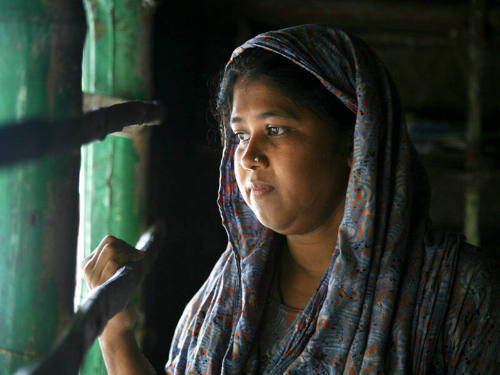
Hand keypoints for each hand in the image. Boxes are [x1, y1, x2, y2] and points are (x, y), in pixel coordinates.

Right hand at [81, 235, 155, 373]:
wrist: (118, 323)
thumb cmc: (123, 296)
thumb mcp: (123, 272)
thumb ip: (127, 254)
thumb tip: (159, 229)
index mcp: (89, 263)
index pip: (109, 240)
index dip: (127, 245)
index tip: (136, 258)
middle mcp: (87, 268)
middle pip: (111, 241)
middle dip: (129, 248)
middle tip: (138, 261)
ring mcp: (92, 275)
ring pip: (112, 248)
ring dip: (129, 255)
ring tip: (134, 268)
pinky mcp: (100, 281)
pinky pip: (114, 260)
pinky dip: (128, 262)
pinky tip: (134, 271)